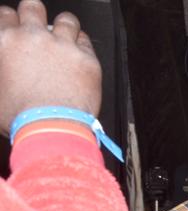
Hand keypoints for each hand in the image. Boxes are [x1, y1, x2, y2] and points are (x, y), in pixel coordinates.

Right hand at [0, 0, 101, 132]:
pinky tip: (79, 54)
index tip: (17, 28)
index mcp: (5, 42)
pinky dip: (82, 45)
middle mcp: (33, 38)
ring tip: (65, 38)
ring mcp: (61, 46)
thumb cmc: (20, 116)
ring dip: (64, 27)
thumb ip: (1, 72)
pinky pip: (86, 40)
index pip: (6, 15)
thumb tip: (5, 70)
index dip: (12, 21)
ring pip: (66, 19)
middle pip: (33, 7)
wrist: (50, 128)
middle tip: (39, 29)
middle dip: (35, 14)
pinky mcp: (86, 58)